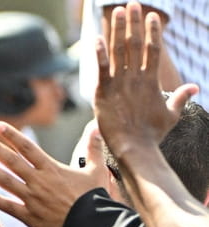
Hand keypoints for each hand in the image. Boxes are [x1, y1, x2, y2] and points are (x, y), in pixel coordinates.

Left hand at [0, 121, 107, 226]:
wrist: (93, 225)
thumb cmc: (95, 197)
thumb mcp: (97, 170)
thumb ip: (93, 148)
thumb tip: (96, 128)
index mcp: (52, 169)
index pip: (28, 148)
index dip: (12, 136)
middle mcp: (39, 181)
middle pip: (13, 162)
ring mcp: (32, 199)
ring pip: (7, 181)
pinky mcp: (29, 216)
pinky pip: (8, 206)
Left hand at [94, 2, 197, 157]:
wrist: (134, 147)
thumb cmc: (152, 134)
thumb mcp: (171, 114)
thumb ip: (180, 98)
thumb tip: (195, 87)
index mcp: (151, 81)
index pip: (153, 50)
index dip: (153, 31)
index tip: (152, 16)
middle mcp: (135, 78)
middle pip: (135, 44)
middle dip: (133, 23)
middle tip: (131, 4)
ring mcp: (119, 84)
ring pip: (118, 52)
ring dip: (118, 30)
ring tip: (118, 12)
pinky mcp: (103, 92)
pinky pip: (101, 69)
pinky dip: (99, 53)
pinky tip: (96, 37)